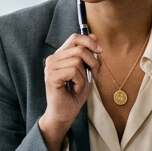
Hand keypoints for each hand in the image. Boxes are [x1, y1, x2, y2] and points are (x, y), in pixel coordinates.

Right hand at [39, 33, 99, 150]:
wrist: (64, 114)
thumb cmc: (74, 95)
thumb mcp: (86, 72)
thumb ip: (88, 55)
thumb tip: (93, 36)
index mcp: (60, 55)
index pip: (74, 38)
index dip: (89, 42)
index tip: (100, 51)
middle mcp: (53, 59)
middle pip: (79, 48)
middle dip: (92, 61)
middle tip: (93, 74)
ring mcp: (50, 67)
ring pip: (77, 60)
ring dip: (84, 75)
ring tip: (80, 85)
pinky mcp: (51, 76)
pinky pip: (73, 71)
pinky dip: (79, 81)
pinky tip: (75, 88)